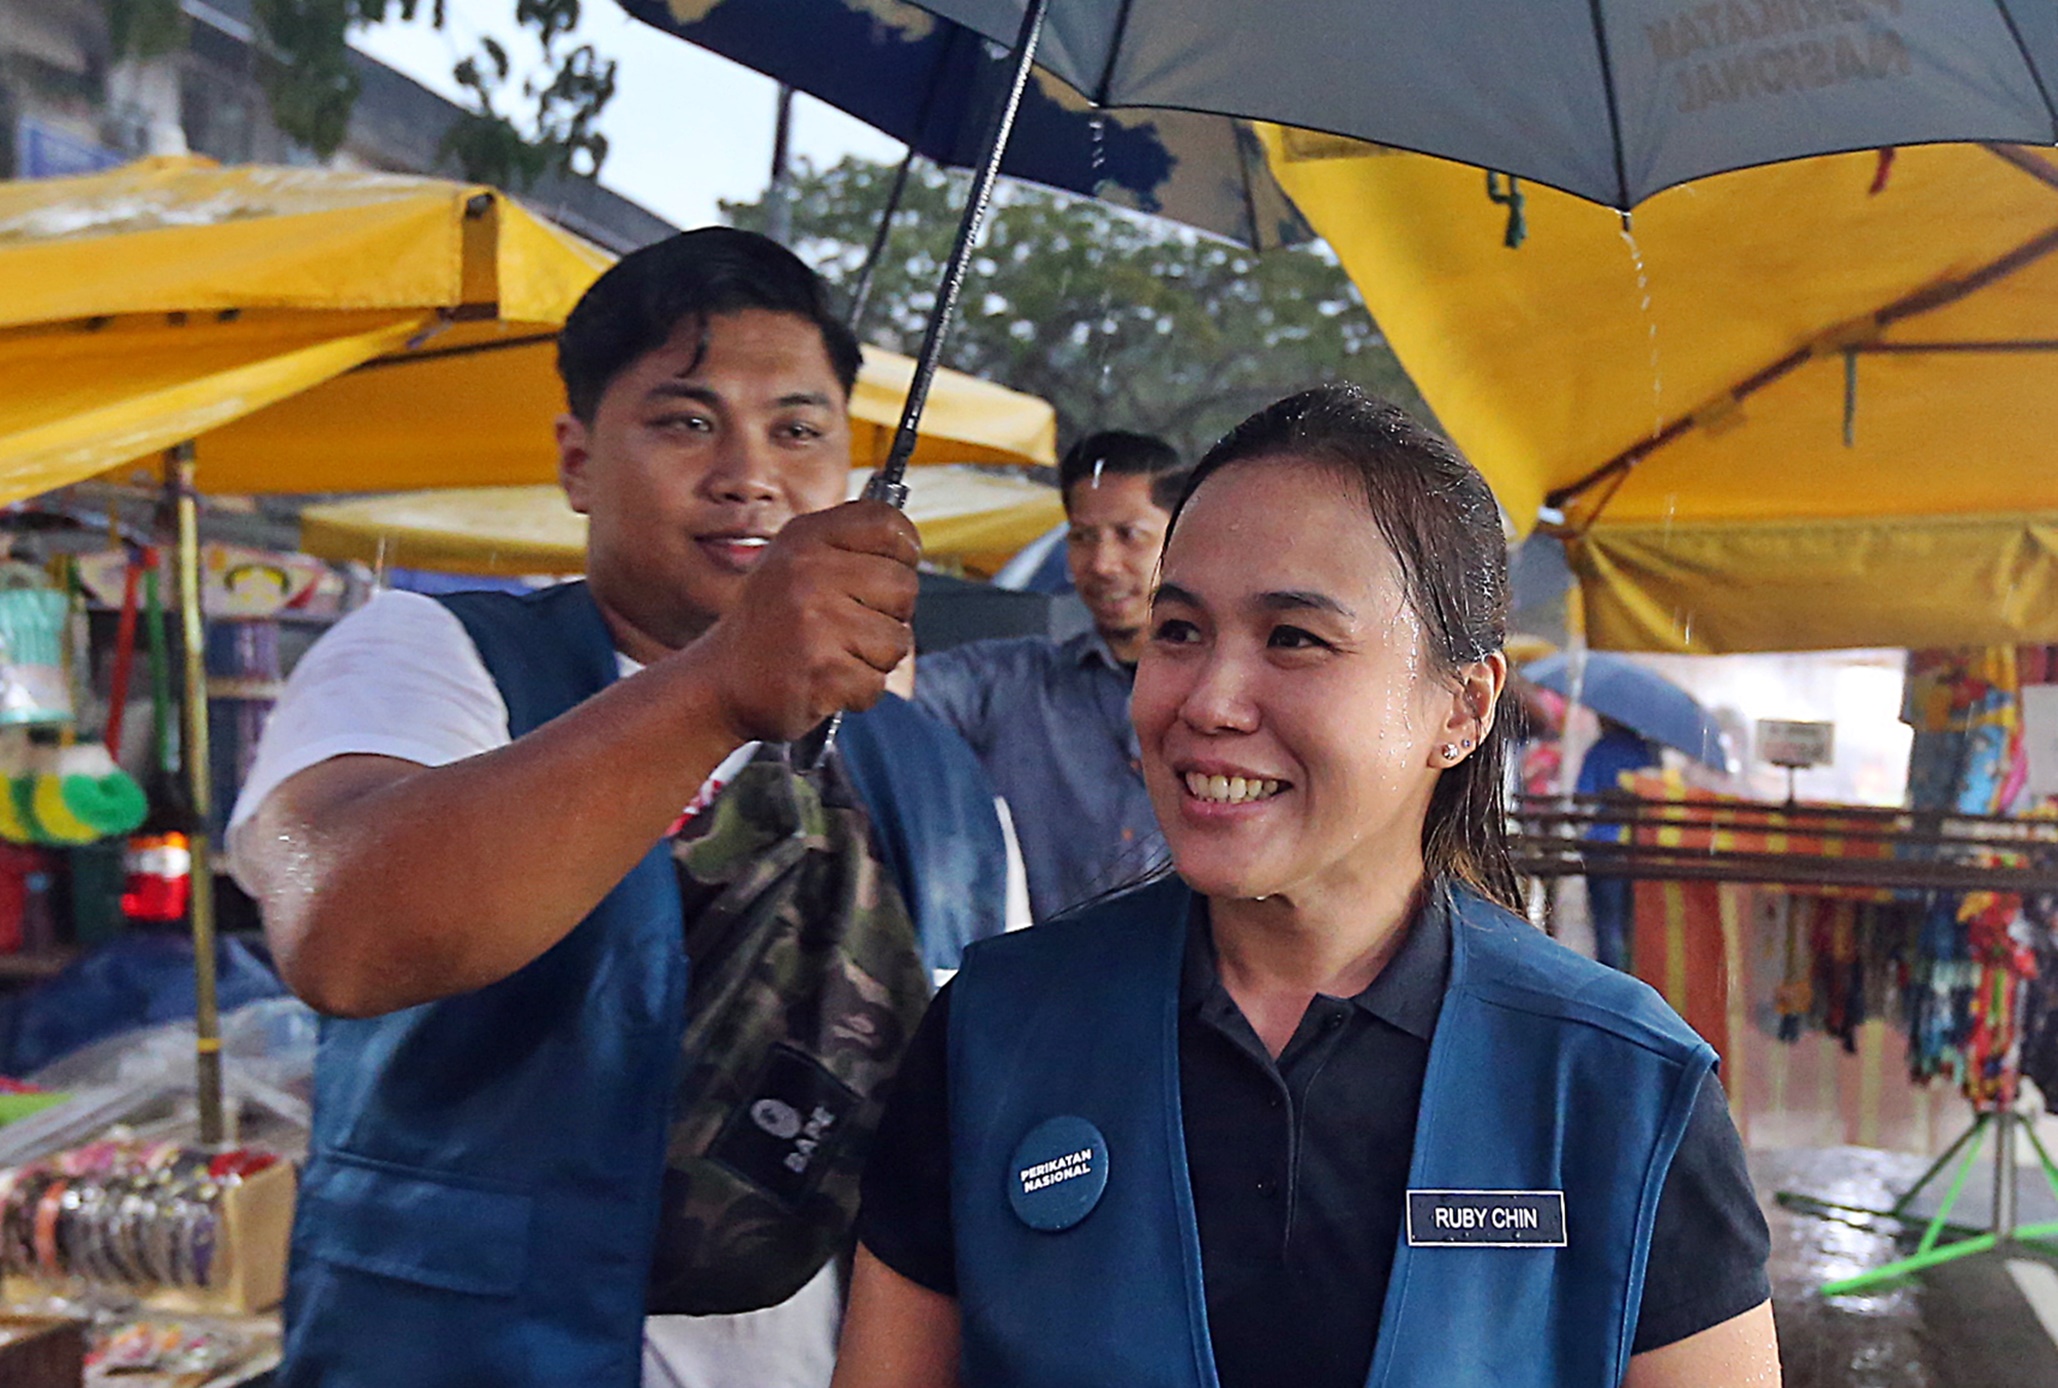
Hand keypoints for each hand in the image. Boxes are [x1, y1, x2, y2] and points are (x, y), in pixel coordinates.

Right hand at [694, 501, 920, 741]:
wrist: (718, 683)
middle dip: (890, 615)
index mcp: (804, 539)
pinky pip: (876, 683)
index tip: (894, 568)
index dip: (904, 549)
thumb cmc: (769, 626)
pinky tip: (825, 682)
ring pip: (897, 640)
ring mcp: (815, 622)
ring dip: (873, 659)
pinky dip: (857, 692)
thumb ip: (844, 548)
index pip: (887, 524)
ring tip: (834, 656)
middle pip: (904, 586)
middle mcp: (809, 572)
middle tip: (852, 628)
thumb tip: (906, 544)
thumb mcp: (792, 565)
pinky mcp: (822, 671)